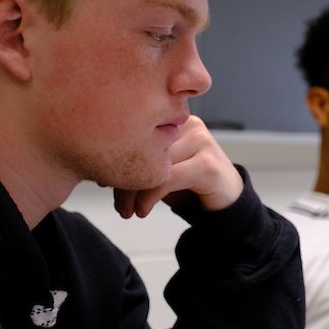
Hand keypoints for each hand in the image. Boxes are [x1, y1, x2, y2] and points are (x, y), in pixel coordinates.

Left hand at [113, 116, 243, 218]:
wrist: (227, 200)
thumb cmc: (189, 183)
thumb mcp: (159, 169)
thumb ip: (137, 163)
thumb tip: (101, 172)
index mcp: (173, 117)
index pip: (135, 134)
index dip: (115, 158)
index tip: (103, 183)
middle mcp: (188, 123)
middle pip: (143, 148)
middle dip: (123, 181)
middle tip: (118, 205)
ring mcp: (201, 141)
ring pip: (153, 165)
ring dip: (134, 193)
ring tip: (127, 211)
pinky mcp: (207, 164)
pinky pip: (167, 179)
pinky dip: (149, 198)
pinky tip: (143, 211)